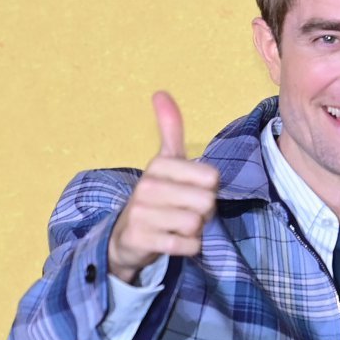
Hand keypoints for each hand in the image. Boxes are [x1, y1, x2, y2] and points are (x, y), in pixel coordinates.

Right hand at [107, 93, 220, 283]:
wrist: (126, 236)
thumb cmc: (156, 195)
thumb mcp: (164, 161)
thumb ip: (169, 128)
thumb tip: (160, 92)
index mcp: (159, 164)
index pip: (212, 178)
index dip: (209, 189)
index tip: (191, 190)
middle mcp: (147, 186)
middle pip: (206, 203)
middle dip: (203, 212)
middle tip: (185, 211)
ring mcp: (142, 213)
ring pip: (196, 225)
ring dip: (196, 231)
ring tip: (178, 226)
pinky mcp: (141, 239)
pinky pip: (187, 245)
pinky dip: (189, 247)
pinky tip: (174, 241)